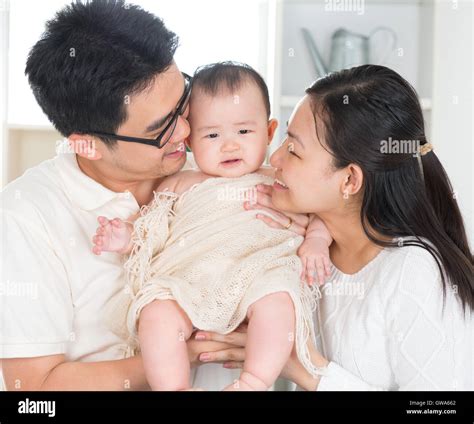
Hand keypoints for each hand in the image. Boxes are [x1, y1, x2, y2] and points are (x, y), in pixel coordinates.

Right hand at [92, 216, 132, 254]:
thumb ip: (118, 222)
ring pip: (96, 239)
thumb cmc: (121, 231)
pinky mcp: (101, 246)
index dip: (102, 220)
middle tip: (102, 231)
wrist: (124, 241)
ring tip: (99, 242)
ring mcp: (101, 239)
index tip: (100, 219)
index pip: (104, 221)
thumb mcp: (122, 226)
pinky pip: (96, 248)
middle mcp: (103, 231)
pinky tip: (98, 252)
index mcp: (107, 224)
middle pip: (99, 230)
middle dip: (100, 231)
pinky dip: (96, 250)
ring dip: (97, 240)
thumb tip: (115, 220)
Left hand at [195, 323, 328, 390]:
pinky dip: (232, 365)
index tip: (204, 322)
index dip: (220, 323)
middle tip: (197, 336)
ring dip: (217, 353)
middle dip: (213, 337)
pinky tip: (222, 367)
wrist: (308, 366)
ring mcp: (261, 352)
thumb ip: (258, 328)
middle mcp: (259, 337)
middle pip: (232, 336)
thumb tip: (238, 331)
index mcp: (261, 326)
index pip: (236, 324)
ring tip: (202, 355)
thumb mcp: (275, 332)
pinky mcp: (264, 366)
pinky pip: (245, 365)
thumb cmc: (293, 347)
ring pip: (235, 351)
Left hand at [244, 184, 308, 236]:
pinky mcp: (295, 236)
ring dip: (262, 208)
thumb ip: (288, 201)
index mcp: (303, 206)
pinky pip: (279, 227)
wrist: (319, 245)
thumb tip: (269, 190)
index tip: (257, 187)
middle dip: (262, 198)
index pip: (285, 196)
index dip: (270, 190)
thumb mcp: (303, 211)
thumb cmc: (310, 226)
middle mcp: (302, 215)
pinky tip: (258, 215)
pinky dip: (269, 220)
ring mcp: (299, 226)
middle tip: (248, 194)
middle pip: (280, 205)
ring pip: (278, 215)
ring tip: (248, 204)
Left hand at [297, 237, 331, 285]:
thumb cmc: (307, 245)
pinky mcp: (325, 255)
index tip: (302, 280)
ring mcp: (319, 255)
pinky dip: (328, 270)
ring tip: (321, 282)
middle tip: (311, 283)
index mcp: (304, 254)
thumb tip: (295, 269)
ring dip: (320, 275)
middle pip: (311, 267)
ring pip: (320, 267)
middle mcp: (311, 255)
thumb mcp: (301, 250)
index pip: (302, 265)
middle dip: (311, 276)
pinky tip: (328, 275)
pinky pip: (327, 263)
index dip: (302, 272)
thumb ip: (299, 259)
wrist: (317, 236)